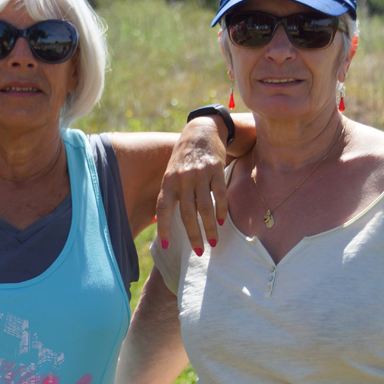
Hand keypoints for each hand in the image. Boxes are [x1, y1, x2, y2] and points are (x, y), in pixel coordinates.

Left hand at [155, 116, 229, 254]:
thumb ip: (170, 193)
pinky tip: (222, 221)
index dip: (164, 227)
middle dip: (193, 235)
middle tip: (199, 252)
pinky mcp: (216, 169)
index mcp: (168, 181)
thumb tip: (161, 220)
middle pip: (187, 213)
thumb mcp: (171, 171)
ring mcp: (199, 174)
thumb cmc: (183, 156)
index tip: (167, 244)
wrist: (201, 130)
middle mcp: (182, 179)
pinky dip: (222, 210)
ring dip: (210, 227)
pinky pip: (219, 194)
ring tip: (214, 242)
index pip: (163, 208)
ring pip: (205, 207)